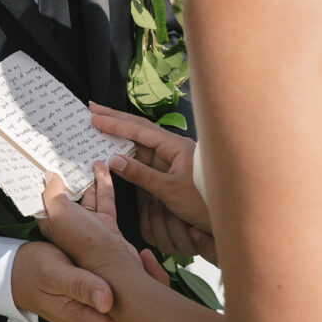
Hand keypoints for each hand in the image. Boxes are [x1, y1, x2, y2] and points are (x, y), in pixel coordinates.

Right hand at [11, 231, 145, 321]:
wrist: (17, 275)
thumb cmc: (34, 271)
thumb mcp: (54, 273)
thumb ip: (80, 286)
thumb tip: (107, 301)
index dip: (152, 320)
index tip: (156, 288)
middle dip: (155, 301)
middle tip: (151, 264)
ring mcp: (101, 321)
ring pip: (137, 316)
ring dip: (147, 290)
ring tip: (145, 260)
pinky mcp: (102, 311)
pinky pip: (129, 306)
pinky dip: (138, 286)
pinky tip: (137, 263)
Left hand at [39, 161, 169, 297]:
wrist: (116, 266)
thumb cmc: (86, 244)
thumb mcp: (61, 215)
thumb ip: (53, 195)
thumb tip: (49, 177)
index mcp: (54, 224)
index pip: (45, 200)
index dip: (44, 184)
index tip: (43, 165)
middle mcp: (70, 226)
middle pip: (67, 197)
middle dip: (67, 179)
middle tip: (67, 159)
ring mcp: (90, 227)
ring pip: (88, 198)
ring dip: (88, 180)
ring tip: (89, 160)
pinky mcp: (107, 227)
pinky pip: (105, 200)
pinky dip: (104, 185)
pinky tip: (104, 170)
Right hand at [89, 103, 215, 258]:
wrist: (229, 212)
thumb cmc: (205, 202)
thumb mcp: (170, 190)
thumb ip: (141, 175)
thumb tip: (114, 160)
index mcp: (174, 146)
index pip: (139, 130)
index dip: (115, 124)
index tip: (95, 117)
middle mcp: (172, 148)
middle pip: (138, 129)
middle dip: (115, 119)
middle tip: (92, 110)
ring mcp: (170, 159)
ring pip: (139, 143)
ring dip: (119, 135)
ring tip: (99, 125)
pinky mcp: (168, 170)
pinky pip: (144, 157)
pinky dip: (127, 152)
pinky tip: (115, 149)